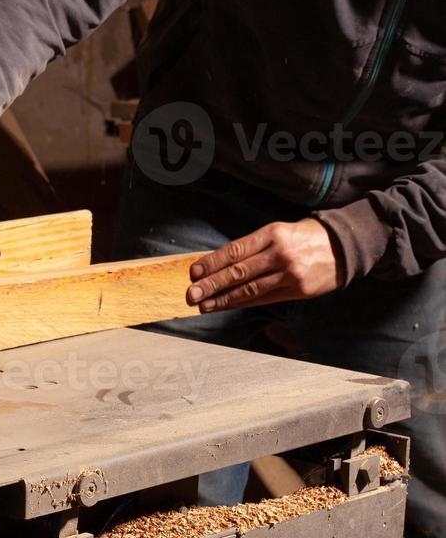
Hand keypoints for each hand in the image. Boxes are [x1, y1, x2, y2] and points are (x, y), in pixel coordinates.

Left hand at [186, 218, 342, 311]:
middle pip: (238, 272)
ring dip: (223, 299)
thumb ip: (253, 247)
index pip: (235, 250)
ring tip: (204, 305)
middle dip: (212, 284)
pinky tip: (227, 305)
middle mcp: (280, 253)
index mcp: (273, 234)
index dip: (212, 262)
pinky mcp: (298, 290)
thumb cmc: (304, 237)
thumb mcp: (280, 231)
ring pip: (249, 289)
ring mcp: (290, 274)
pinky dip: (242, 303)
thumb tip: (219, 263)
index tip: (194, 272)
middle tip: (191, 293)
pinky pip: (264, 298)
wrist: (345, 246)